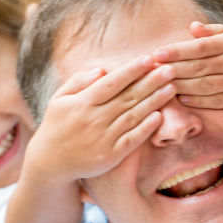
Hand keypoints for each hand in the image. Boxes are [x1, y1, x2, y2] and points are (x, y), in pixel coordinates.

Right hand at [24, 56, 174, 185]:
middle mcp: (94, 120)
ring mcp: (104, 138)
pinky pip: (133, 139)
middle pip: (128, 97)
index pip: (112, 82)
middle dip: (151, 81)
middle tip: (170, 69)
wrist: (50, 163)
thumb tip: (102, 69)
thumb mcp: (59, 100)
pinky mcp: (111, 155)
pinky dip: (147, 128)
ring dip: (154, 101)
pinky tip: (160, 116)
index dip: (132, 70)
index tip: (149, 58)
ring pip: (134, 116)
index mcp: (82, 103)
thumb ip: (79, 82)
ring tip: (172, 87)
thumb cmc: (57, 126)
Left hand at [153, 22, 222, 110]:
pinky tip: (183, 98)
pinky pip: (217, 101)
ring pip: (205, 85)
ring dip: (182, 86)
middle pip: (199, 67)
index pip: (199, 47)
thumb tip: (191, 27)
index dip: (177, 51)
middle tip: (152, 72)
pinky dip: (198, 101)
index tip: (157, 54)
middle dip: (174, 69)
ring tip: (163, 85)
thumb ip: (214, 31)